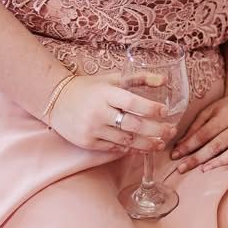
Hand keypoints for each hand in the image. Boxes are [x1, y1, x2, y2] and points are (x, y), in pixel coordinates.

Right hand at [47, 72, 174, 151]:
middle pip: (133, 126)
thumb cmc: (89, 88)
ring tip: (160, 143)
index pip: (133, 103)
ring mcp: (92, 129)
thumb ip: (138, 78)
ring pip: (126, 141)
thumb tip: (164, 79)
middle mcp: (98, 112)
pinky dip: (129, 149)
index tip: (165, 112)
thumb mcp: (112, 78)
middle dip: (156, 131)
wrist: (56, 100)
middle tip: (171, 131)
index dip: (151, 109)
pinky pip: (113, 149)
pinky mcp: (87, 143)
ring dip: (146, 144)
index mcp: (106, 93)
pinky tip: (140, 148)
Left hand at [169, 94, 227, 173]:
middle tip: (182, 168)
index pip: (204, 134)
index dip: (189, 145)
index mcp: (223, 117)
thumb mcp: (208, 111)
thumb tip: (179, 146)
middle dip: (199, 158)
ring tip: (204, 170)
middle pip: (217, 144)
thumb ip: (195, 128)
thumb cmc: (225, 108)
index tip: (175, 155)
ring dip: (219, 161)